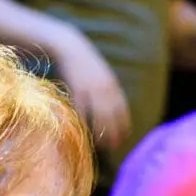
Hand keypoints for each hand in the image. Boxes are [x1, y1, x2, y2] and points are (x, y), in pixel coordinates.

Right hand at [53, 37, 131, 154]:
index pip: (123, 110)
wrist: (70, 48)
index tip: (123, 138)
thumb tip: (112, 111)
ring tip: (100, 145)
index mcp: (113, 86)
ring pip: (100, 116)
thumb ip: (108, 92)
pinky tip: (85, 132)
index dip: (124, 125)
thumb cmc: (84, 66)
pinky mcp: (77, 90)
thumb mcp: (101, 78)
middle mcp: (106, 89)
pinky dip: (85, 123)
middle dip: (115, 132)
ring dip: (101, 132)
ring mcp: (92, 90)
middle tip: (114, 147)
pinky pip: (83, 111)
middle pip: (113, 116)